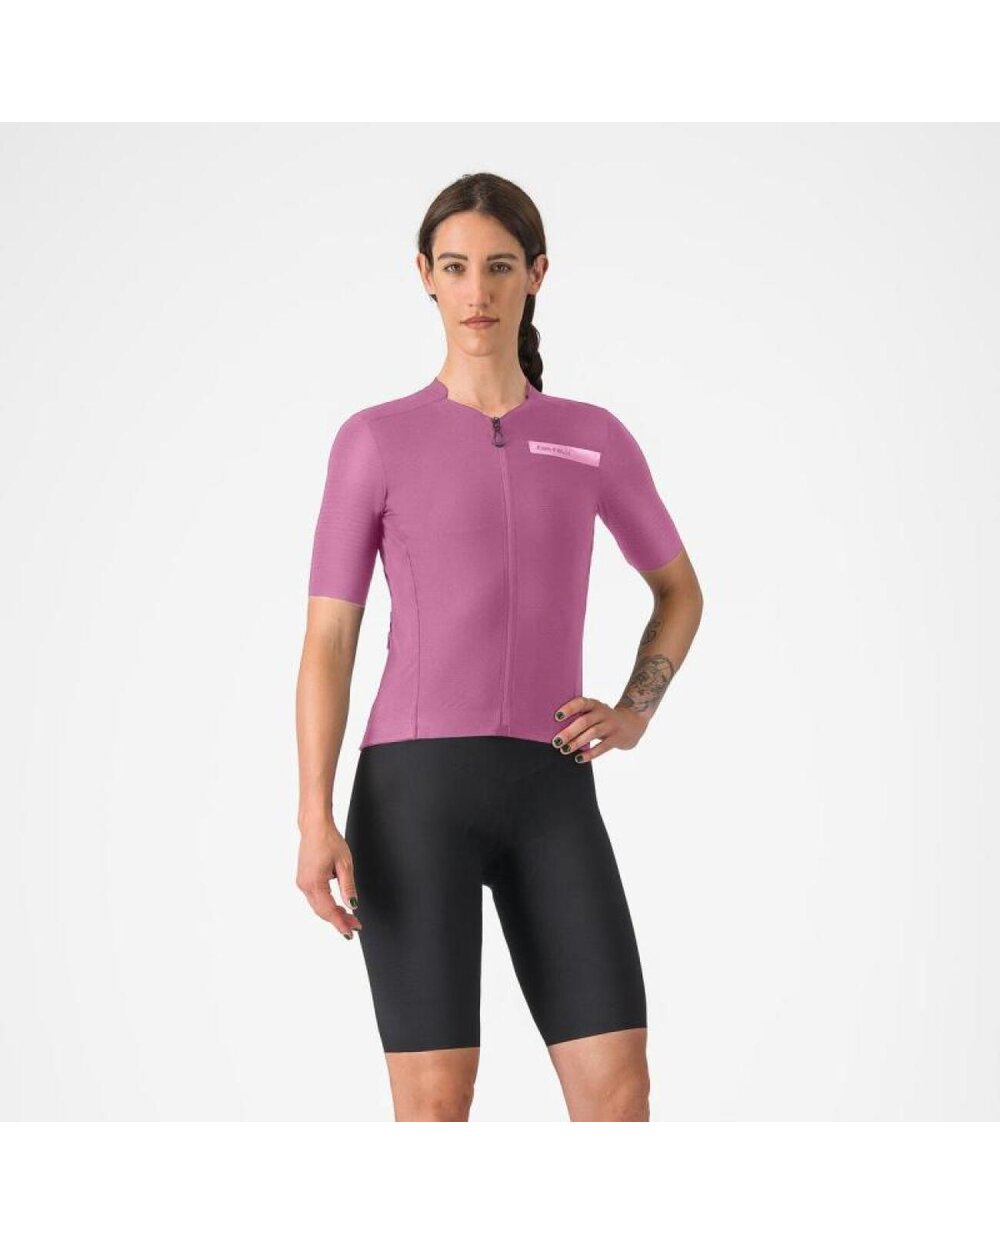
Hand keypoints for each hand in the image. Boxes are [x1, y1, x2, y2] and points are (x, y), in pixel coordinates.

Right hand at [296, 816, 363, 939]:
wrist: (315, 827)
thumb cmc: (329, 840)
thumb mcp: (345, 864)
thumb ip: (348, 887)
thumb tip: (352, 906)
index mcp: (314, 882)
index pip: (328, 910)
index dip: (340, 923)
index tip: (351, 933)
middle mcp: (305, 885)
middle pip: (322, 911)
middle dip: (339, 920)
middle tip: (355, 925)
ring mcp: (302, 883)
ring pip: (318, 906)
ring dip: (333, 913)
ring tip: (349, 917)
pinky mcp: (303, 879)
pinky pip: (315, 898)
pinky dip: (326, 904)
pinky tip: (337, 906)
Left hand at [550, 695, 647, 761]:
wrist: (633, 722)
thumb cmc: (604, 719)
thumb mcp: (595, 713)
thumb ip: (581, 717)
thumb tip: (557, 730)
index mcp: (594, 704)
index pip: (581, 703)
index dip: (569, 709)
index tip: (557, 717)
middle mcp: (603, 713)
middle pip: (584, 721)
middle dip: (569, 732)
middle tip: (556, 741)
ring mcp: (611, 725)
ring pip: (592, 734)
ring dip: (577, 743)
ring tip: (564, 750)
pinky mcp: (617, 738)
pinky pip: (602, 747)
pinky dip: (590, 754)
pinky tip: (579, 758)